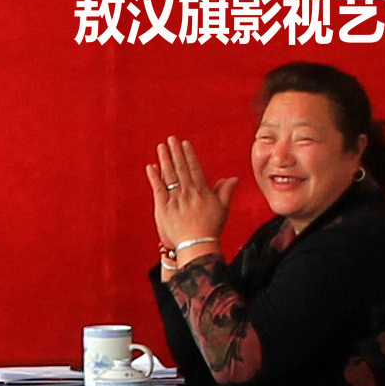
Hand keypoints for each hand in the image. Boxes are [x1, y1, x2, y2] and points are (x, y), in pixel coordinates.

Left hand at [146, 137, 235, 253]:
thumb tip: (233, 178)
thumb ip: (226, 191)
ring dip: (165, 159)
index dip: (189, 155)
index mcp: (202, 191)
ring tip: (161, 147)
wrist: (197, 246)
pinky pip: (158, 188)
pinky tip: (150, 166)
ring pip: (169, 175)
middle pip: (181, 168)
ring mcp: (175, 199)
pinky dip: (154, 177)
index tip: (184, 143)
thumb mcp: (222, 209)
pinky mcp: (163, 208)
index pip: (194, 168)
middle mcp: (188, 192)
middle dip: (175, 152)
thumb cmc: (210, 229)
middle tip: (171, 139)